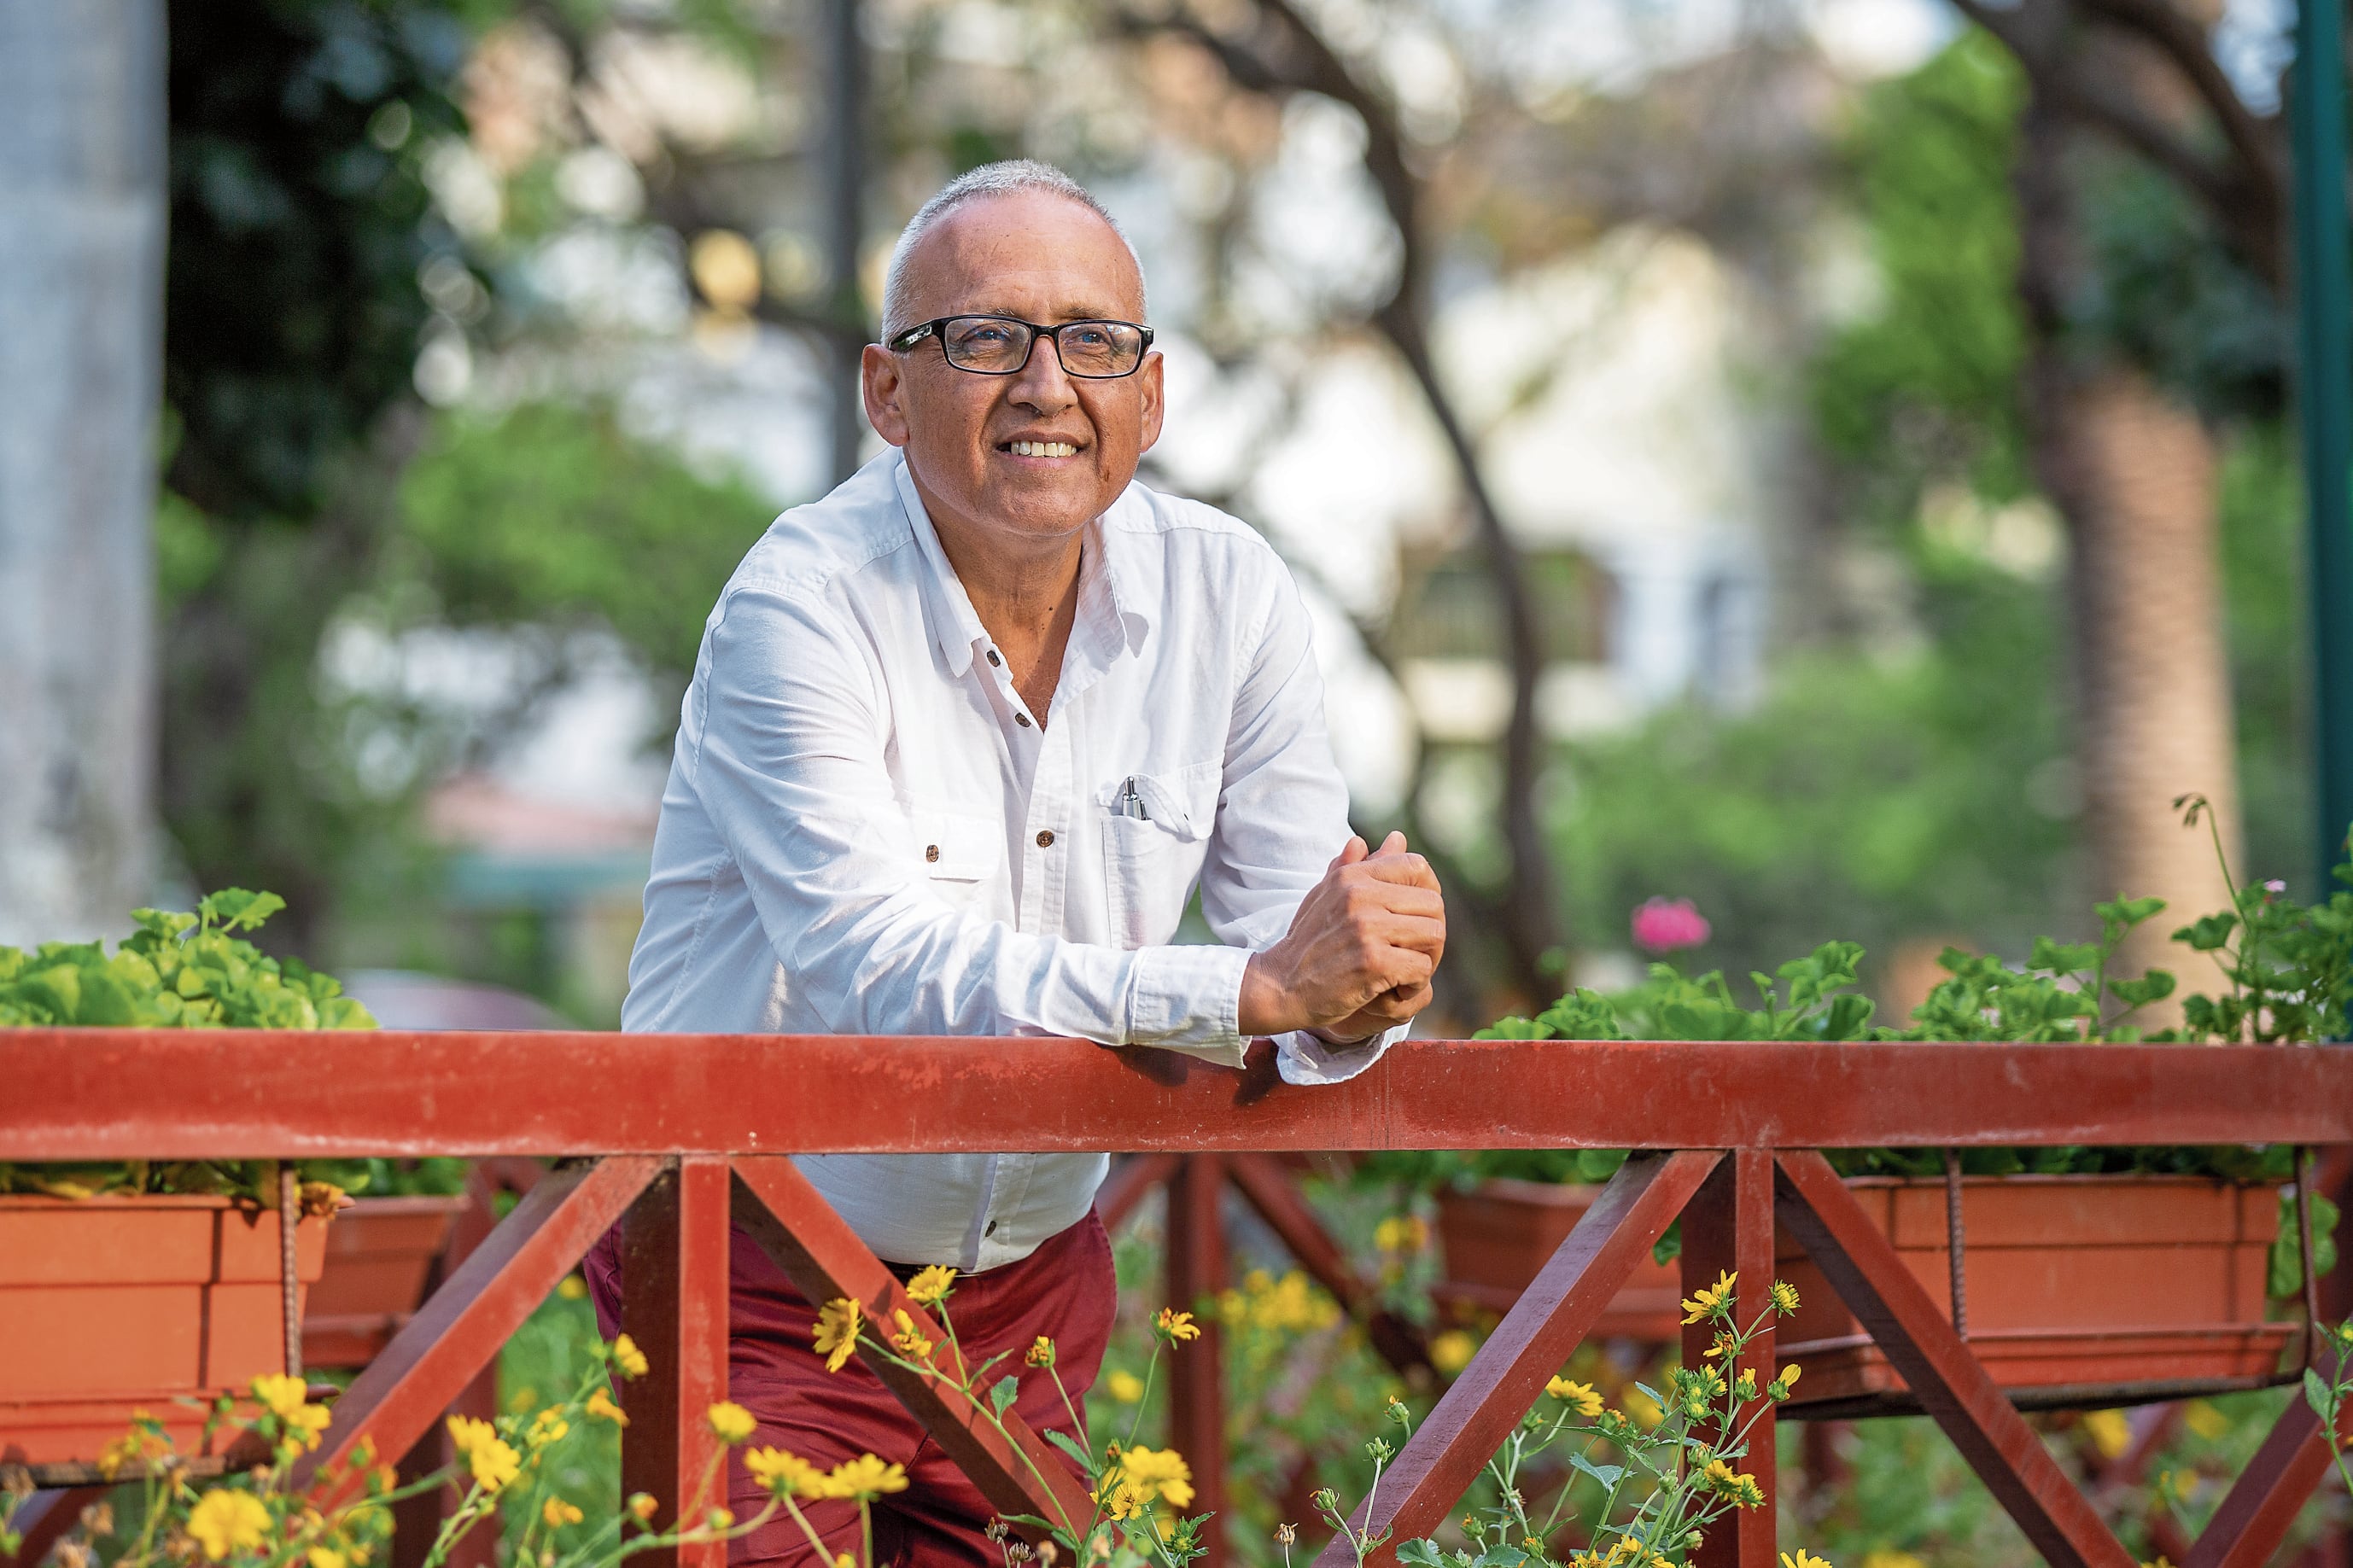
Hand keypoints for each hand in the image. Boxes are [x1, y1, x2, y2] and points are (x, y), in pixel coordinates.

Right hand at [1239, 831, 1445, 1040]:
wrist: (1280, 986)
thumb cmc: (1307, 943)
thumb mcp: (1326, 895)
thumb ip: (1361, 866)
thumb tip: (1396, 837)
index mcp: (1352, 877)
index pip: (1417, 866)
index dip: (1427, 894)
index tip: (1414, 919)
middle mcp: (1360, 895)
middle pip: (1433, 904)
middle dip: (1430, 932)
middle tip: (1412, 953)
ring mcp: (1367, 927)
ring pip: (1434, 934)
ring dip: (1427, 958)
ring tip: (1406, 971)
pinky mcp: (1373, 961)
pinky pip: (1422, 967)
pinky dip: (1415, 983)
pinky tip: (1396, 989)